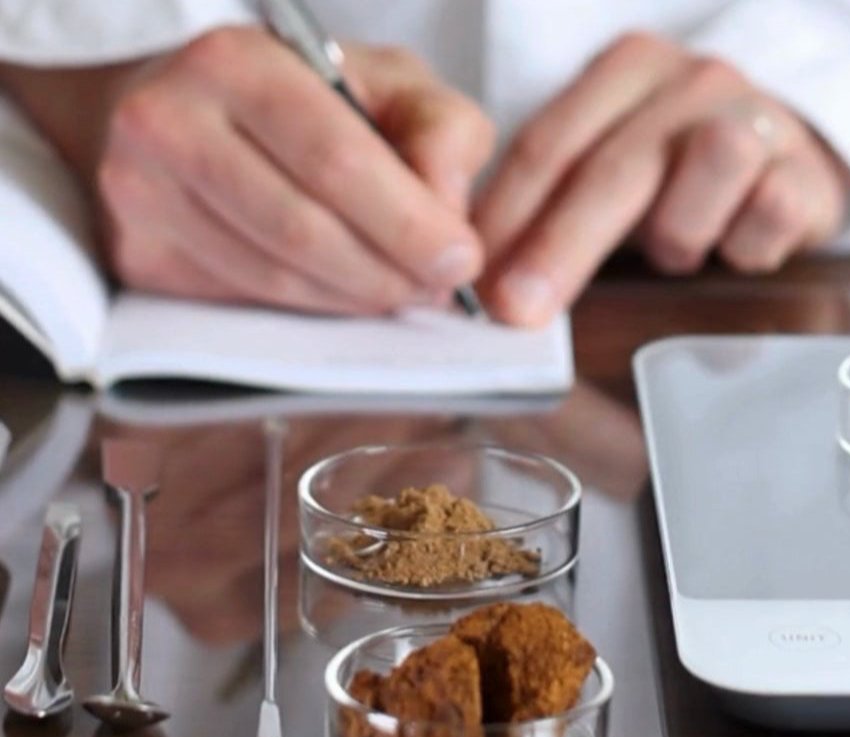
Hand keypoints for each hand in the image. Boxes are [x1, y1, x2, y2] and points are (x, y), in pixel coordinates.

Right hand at [96, 27, 493, 313]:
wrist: (193, 110)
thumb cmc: (311, 99)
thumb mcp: (392, 85)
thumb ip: (442, 132)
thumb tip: (448, 216)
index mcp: (237, 63)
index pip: (335, 160)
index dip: (407, 223)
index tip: (460, 261)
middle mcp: (170, 122)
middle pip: (301, 229)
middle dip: (387, 273)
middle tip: (437, 289)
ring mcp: (142, 195)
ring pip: (274, 280)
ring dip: (354, 300)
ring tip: (399, 290)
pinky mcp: (139, 255)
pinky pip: (244, 303)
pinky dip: (311, 310)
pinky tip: (344, 293)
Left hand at [475, 33, 849, 326]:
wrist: (794, 156)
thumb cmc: (683, 172)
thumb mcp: (612, 167)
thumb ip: (554, 203)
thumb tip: (489, 278)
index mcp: (626, 70)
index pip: (551, 144)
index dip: (507, 217)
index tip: (475, 279)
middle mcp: (691, 80)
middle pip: (615, 167)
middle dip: (560, 247)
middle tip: (521, 309)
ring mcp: (756, 116)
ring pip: (707, 168)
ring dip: (678, 233)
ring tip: (678, 248)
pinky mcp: (806, 167)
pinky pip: (767, 212)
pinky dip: (742, 245)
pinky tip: (736, 245)